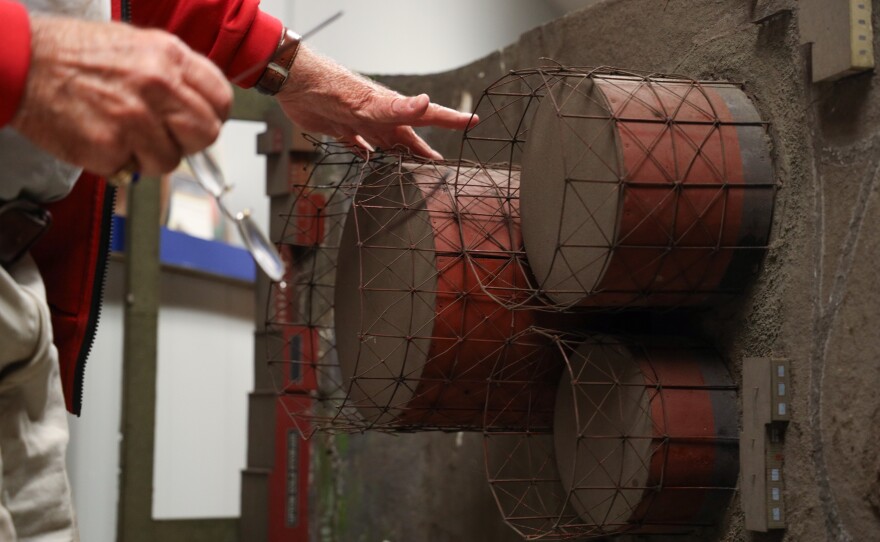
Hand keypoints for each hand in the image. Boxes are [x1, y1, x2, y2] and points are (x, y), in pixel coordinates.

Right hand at [11, 16, 231, 175]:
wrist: (22, 62)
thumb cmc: (73, 54)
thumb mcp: (136, 46)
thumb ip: (174, 74)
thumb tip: (199, 104)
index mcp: (169, 57)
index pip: (221, 99)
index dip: (212, 115)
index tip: (200, 121)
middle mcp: (159, 85)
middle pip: (206, 133)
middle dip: (188, 141)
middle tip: (166, 136)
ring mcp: (136, 118)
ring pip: (172, 159)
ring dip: (152, 155)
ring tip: (126, 134)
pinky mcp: (111, 146)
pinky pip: (135, 168)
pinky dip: (121, 161)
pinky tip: (104, 137)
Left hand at [275, 45, 475, 159]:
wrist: (296, 84)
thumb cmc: (331, 88)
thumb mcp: (367, 103)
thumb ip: (397, 107)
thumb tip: (426, 103)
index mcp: (392, 111)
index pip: (428, 116)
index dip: (451, 120)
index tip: (472, 121)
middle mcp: (381, 117)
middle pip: (409, 138)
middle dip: (424, 151)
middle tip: (441, 165)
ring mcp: (362, 123)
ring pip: (387, 144)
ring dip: (399, 156)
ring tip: (410, 169)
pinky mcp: (342, 130)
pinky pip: (360, 147)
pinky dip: (367, 155)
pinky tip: (369, 161)